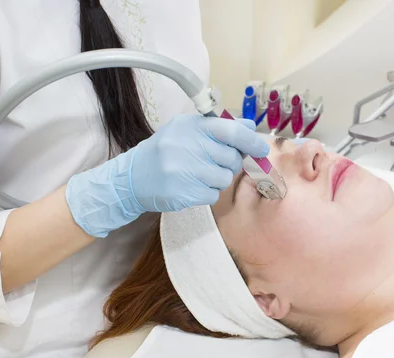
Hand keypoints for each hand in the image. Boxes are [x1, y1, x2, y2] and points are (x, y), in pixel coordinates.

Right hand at [66, 114, 268, 237]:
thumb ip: (219, 127)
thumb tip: (250, 127)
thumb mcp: (187, 130)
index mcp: (190, 127)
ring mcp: (184, 171)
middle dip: (230, 162)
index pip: (229, 130)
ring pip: (224, 178)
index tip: (260, 148)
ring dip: (218, 179)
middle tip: (215, 162)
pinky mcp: (184, 193)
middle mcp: (187, 147)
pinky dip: (207, 192)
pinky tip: (192, 185)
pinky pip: (213, 194)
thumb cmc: (165, 151)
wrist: (133, 178)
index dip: (249, 140)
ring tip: (199, 174)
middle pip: (231, 158)